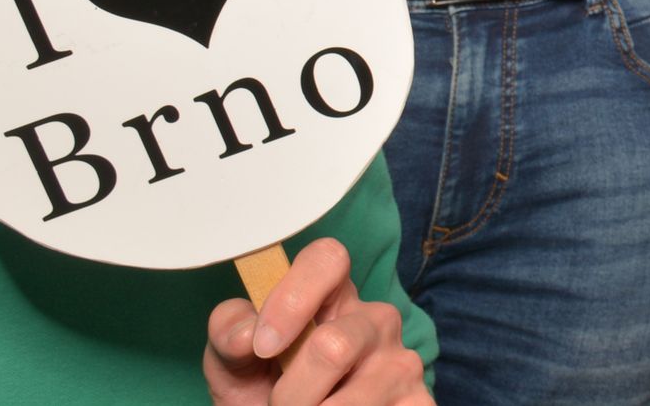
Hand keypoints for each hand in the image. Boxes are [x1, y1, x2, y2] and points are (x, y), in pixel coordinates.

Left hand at [203, 238, 426, 404]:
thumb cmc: (261, 392)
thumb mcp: (233, 365)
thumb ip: (229, 335)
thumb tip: (247, 333)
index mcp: (334, 295)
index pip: (328, 259)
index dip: (293, 298)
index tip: (263, 346)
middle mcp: (377, 319)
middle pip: (334, 346)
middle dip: (291, 395)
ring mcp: (403, 364)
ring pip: (351, 402)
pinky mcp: (420, 404)